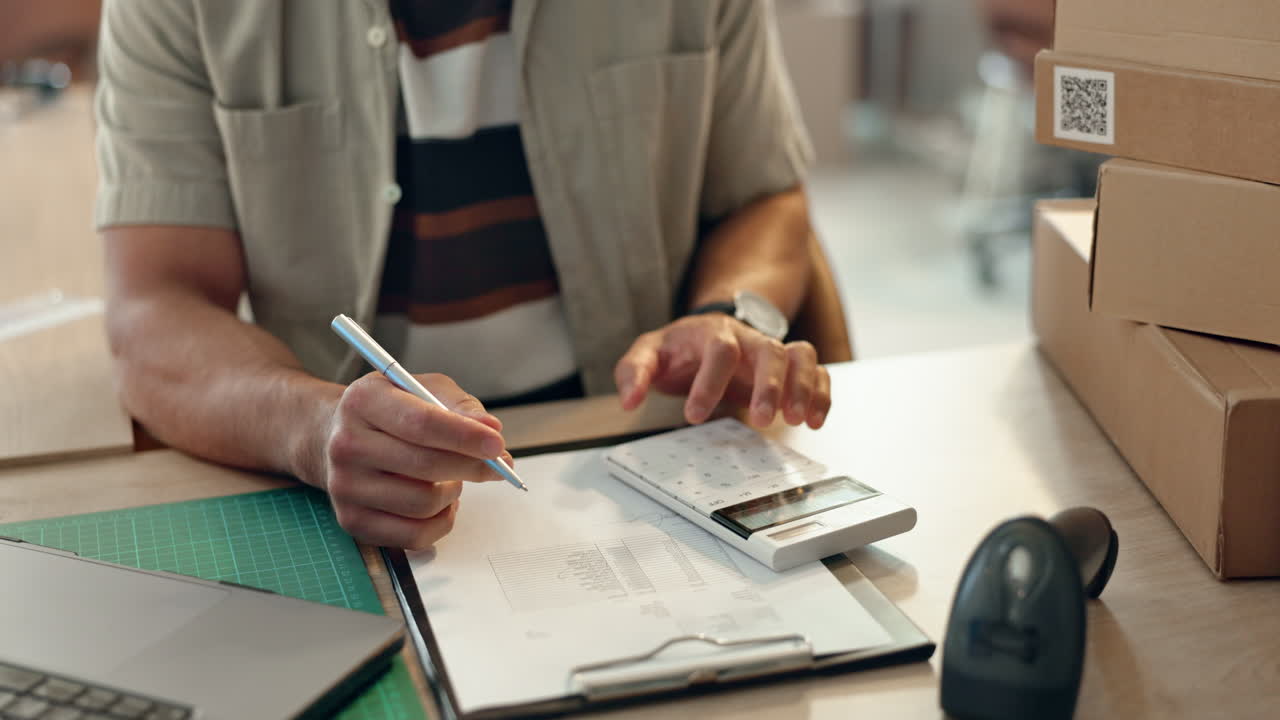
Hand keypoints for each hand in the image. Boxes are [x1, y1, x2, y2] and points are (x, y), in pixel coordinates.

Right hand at [312, 372, 511, 549]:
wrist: (334, 437)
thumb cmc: (390, 411)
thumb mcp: (422, 389)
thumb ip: (460, 407)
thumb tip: (491, 430)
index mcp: (363, 401)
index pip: (421, 423)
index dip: (465, 436)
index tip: (496, 444)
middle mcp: (347, 444)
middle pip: (425, 466)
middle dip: (472, 466)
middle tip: (495, 464)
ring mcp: (345, 487)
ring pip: (424, 503)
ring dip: (454, 493)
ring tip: (454, 479)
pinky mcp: (352, 521)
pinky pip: (414, 536)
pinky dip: (442, 522)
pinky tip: (442, 502)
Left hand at [614, 314, 830, 428]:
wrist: (703, 334)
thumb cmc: (678, 349)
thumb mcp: (648, 354)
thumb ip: (634, 373)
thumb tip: (629, 400)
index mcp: (712, 333)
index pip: (720, 350)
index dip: (710, 382)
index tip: (694, 415)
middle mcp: (748, 339)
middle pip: (769, 350)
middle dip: (769, 385)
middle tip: (762, 419)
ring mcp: (771, 352)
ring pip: (801, 356)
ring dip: (803, 387)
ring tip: (798, 418)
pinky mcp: (788, 368)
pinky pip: (817, 371)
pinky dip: (822, 393)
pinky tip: (816, 420)